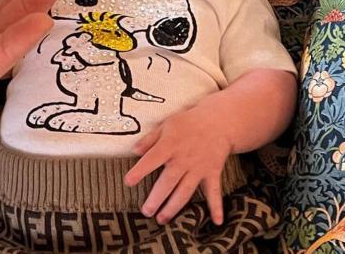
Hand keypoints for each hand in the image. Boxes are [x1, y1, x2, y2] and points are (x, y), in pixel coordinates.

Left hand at [124, 102, 232, 225]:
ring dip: (174, 207)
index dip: (139, 170)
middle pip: (168, 181)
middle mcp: (183, 159)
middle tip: (145, 212)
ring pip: (185, 191)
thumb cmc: (187, 123)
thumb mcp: (166, 125)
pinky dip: (216, 206)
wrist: (217, 122)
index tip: (128, 182)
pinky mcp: (212, 173)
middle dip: (157, 198)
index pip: (151, 159)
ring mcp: (199, 168)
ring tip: (162, 219)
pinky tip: (217, 221)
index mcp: (170, 145)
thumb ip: (150, 139)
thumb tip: (134, 150)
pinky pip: (214, 192)